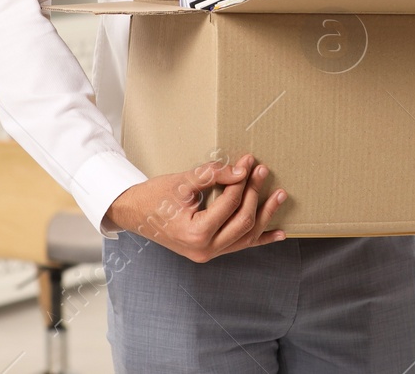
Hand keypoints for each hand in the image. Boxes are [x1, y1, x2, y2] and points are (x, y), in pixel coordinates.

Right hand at [103, 153, 287, 262]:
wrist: (134, 213)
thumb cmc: (153, 197)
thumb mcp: (182, 182)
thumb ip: (212, 175)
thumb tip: (241, 170)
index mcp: (195, 233)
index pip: (229, 204)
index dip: (242, 181)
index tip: (249, 161)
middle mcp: (204, 249)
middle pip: (243, 222)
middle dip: (254, 193)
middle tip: (262, 170)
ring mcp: (208, 253)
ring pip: (246, 236)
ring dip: (265, 215)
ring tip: (280, 195)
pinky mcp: (210, 250)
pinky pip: (240, 245)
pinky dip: (260, 239)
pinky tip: (279, 233)